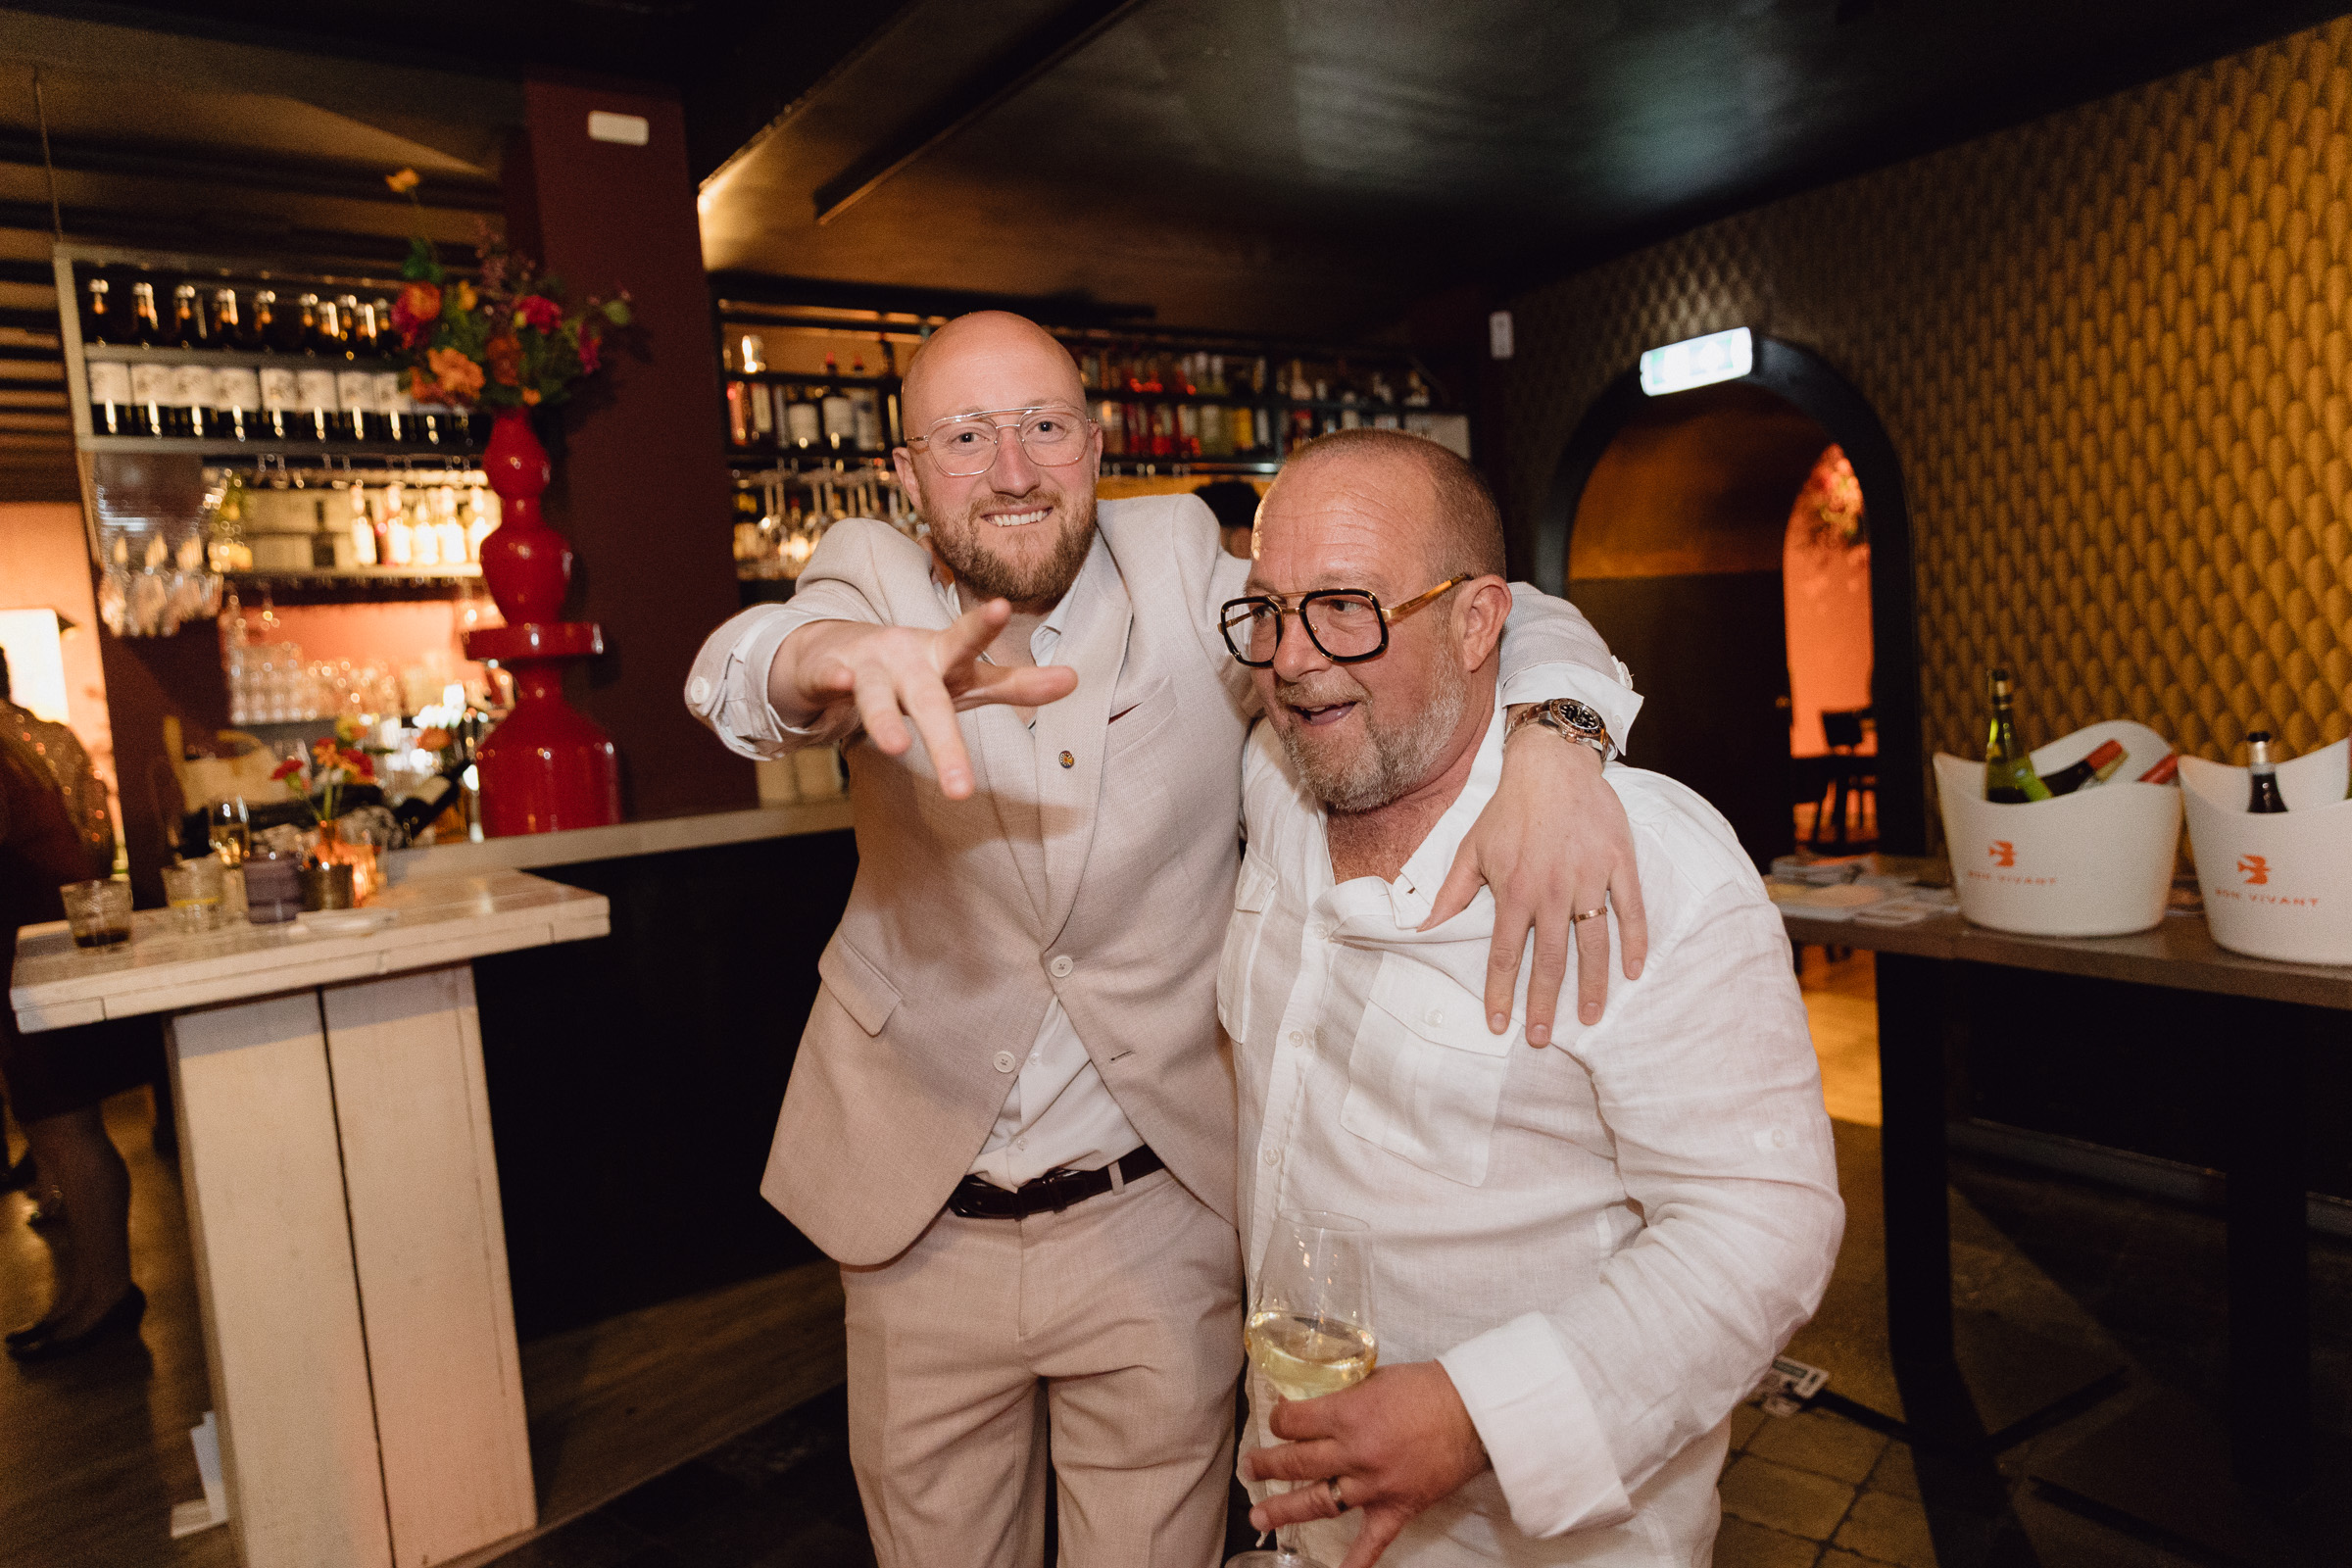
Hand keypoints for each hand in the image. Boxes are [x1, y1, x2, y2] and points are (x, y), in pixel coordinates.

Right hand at [789, 599, 1077, 798]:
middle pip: (930, 700)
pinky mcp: (828, 670)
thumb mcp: (964, 680)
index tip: (1018, 623)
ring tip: (898, 748)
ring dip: (886, 719)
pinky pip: (828, 680)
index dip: (996, 643)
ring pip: (877, 696)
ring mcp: (868, 663)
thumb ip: (1015, 683)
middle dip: (945, 742)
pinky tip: (838, 684)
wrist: (834, 652)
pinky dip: (833, 683)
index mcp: (945, 659)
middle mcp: (910, 659)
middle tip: (961, 789)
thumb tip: (1076, 679)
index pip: (972, 651)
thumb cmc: (915, 671)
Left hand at [1243, 1362, 1488, 1567]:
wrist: (1475, 1414)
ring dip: (1284, 1509)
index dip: (1278, 1420)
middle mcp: (1355, 1453)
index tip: (1277, 1421)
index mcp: (1348, 1415)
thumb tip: (1320, 1403)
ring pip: (1318, 1502)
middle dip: (1267, 1465)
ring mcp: (1374, 1486)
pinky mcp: (1397, 1508)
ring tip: (1259, 1514)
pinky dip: (1355, 1563)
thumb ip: (1346, 1396)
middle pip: (1296, 1463)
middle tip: (1251, 1467)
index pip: (1293, 1422)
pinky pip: (1372, 1542)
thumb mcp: (1376, 1378)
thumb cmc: (1428, 1389)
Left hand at [1424, 726, 1646, 1041]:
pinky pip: (1632, 911)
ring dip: (1593, 986)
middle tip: (1542, 1039)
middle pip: (1549, 960)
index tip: (1499, 1025)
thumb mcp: (1471, 849)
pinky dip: (1636, 943)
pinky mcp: (1619, 863)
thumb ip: (1450, 894)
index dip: (1500, 993)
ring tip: (1591, 1019)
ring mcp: (1589, 878)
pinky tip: (1634, 972)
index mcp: (1514, 890)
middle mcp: (1552, 890)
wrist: (1552, 764)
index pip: (1504, 954)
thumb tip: (1420, 929)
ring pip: (1593, 944)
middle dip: (1544, 1004)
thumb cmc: (1508, 810)